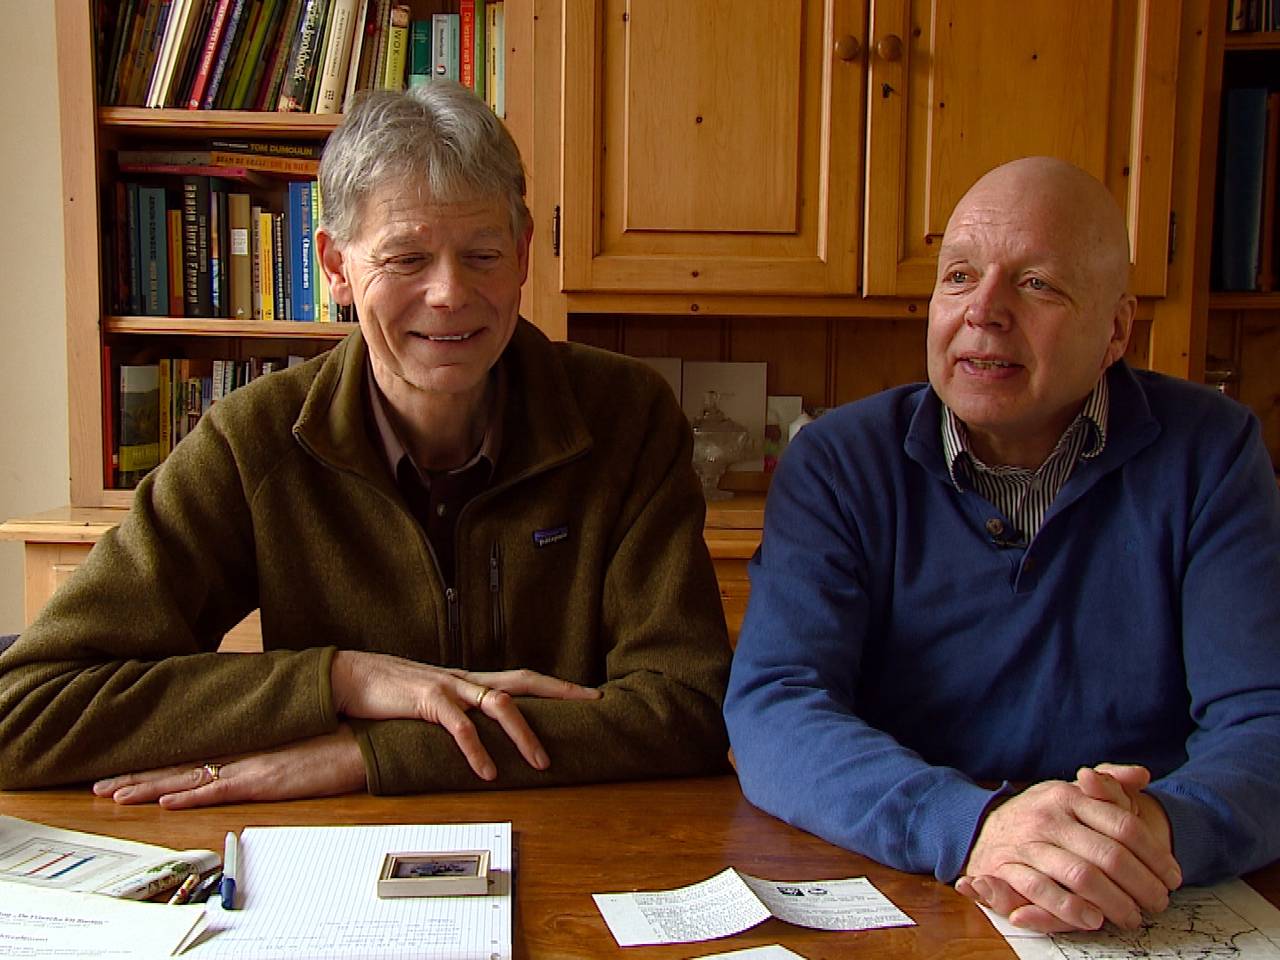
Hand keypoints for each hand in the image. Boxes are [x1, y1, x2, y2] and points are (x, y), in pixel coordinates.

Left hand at [92, 726, 365, 808]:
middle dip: (138, 776)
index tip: (125, 766)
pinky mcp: (269, 781)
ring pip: (191, 778)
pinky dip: (192, 796)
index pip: (194, 752)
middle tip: (100, 785)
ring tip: (115, 794)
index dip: (157, 761)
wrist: (368, 737)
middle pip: (182, 765)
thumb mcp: (298, 739)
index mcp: (250, 741)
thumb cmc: (340, 738)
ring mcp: (254, 765)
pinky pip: (222, 790)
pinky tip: (167, 801)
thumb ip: (271, 744)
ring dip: (151, 787)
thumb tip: (250, 748)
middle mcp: (245, 751)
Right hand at [330, 651, 601, 781]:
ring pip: (499, 704)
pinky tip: (487, 772)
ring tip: (541, 763)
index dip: (558, 686)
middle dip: (560, 694)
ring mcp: (449, 686)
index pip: (525, 679)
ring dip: (524, 734)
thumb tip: (488, 736)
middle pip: (524, 682)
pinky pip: (459, 726)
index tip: (590, 695)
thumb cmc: (393, 693)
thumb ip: (461, 714)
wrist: (352, 677)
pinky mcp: (427, 699)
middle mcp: (467, 679)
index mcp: (472, 681)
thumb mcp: (435, 703)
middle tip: (593, 706)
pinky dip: (476, 750)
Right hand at [956, 774, 1180, 932]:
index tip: (1173, 877)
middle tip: (1158, 903)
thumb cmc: (1038, 816)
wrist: (979, 828)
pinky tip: (1092, 919)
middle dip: (1142, 886)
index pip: (1124, 826)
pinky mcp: (1006, 868)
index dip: (1155, 856)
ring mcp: (1028, 843)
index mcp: (1068, 796)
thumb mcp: (1069, 792)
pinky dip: (1070, 908)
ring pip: (1081, 875)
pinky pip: (1042, 891)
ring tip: (1131, 916)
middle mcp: (1049, 817)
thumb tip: (1142, 774)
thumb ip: (1108, 782)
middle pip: (1110, 855)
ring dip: (1114, 902)